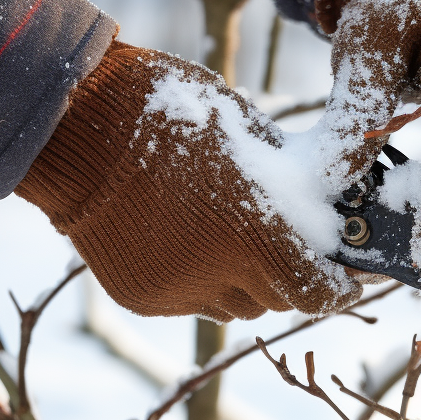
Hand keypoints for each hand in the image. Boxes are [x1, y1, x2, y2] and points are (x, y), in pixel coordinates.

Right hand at [16, 42, 360, 321]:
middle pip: (280, 302)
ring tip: (230, 236)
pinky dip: (203, 281)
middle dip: (291, 277)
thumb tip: (322, 207)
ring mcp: (178, 291)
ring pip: (238, 307)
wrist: (75, 125)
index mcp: (258, 235)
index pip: (319, 295)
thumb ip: (288, 186)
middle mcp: (221, 276)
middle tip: (286, 243)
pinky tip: (185, 239)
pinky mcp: (144, 299)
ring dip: (248, 283)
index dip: (338, 290)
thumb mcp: (251, 136)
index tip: (346, 279)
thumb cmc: (173, 112)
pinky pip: (194, 302)